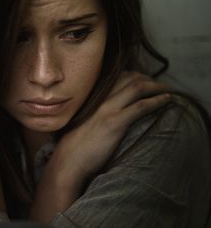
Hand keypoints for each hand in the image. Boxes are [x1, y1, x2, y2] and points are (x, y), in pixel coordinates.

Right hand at [51, 71, 171, 185]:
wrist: (69, 160)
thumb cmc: (75, 146)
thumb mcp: (84, 123)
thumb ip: (95, 114)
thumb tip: (108, 116)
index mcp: (94, 98)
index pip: (118, 77)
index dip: (136, 76)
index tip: (146, 81)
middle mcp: (101, 99)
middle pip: (130, 78)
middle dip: (149, 79)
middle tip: (161, 86)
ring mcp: (108, 109)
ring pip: (137, 87)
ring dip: (156, 87)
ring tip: (168, 91)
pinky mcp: (115, 122)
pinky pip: (141, 106)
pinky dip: (157, 101)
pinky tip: (167, 100)